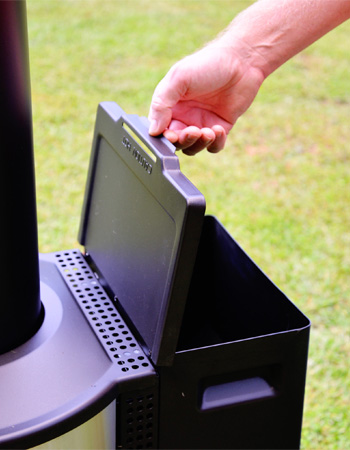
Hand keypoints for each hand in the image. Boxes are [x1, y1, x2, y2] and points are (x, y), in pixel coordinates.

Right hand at [148, 45, 263, 154]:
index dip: (164, 137)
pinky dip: (215, 143)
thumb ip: (162, 104)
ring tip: (208, 131)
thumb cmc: (207, 64)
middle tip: (193, 131)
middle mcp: (183, 117)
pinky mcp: (220, 128)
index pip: (160, 130)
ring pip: (194, 147)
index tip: (171, 134)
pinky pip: (214, 146)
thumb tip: (153, 130)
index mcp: (169, 105)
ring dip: (199, 144)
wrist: (241, 61)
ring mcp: (202, 123)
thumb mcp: (178, 79)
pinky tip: (219, 129)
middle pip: (176, 142)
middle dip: (184, 141)